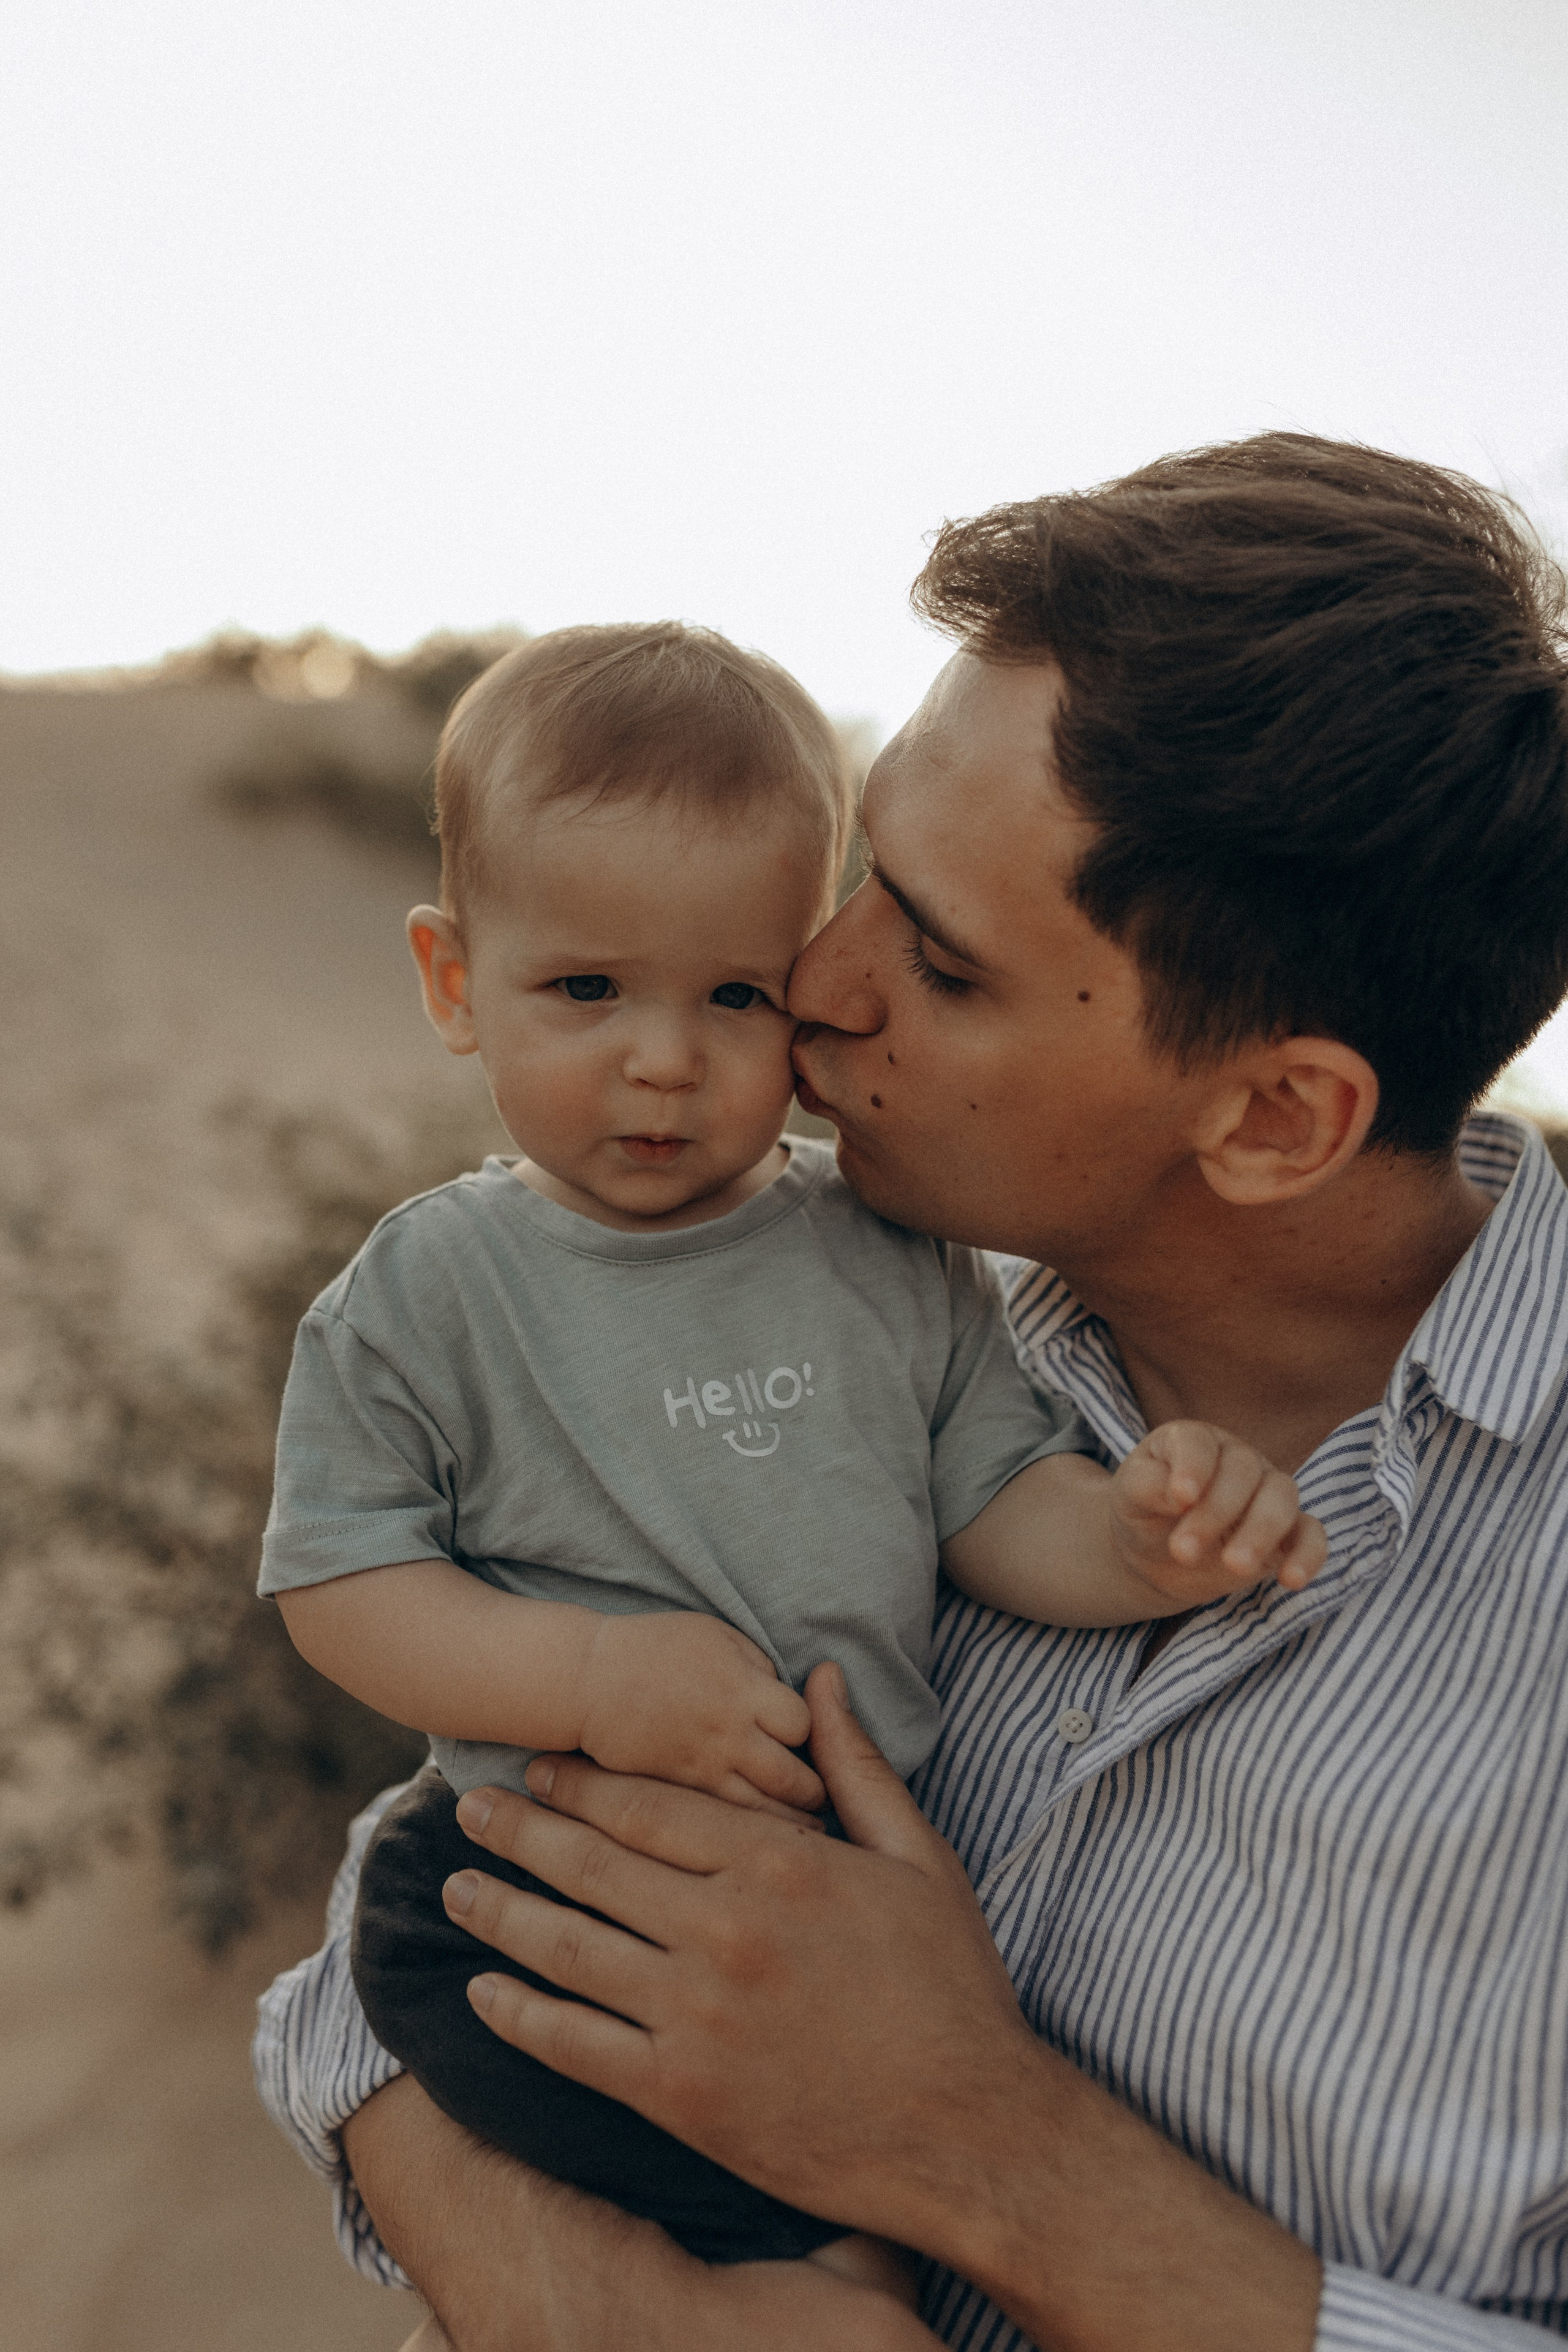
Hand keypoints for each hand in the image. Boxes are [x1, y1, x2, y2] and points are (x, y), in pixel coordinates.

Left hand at [443, 1667, 1320, 2350]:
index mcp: (779, 1864)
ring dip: (500, 1913)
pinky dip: (520, 2016)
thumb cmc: (950, 1986)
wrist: (970, 2130)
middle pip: (592, 1866)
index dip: (583, 1783)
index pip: (650, 1807)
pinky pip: (576, 2046)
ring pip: (568, 1949)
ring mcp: (696, 2017)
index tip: (538, 1765)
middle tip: (469, 1809)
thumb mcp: (919, 1858)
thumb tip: (820, 1679)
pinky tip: (484, 1994)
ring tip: (454, 1888)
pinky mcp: (681, 2097)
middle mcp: (724, 1931)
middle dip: (522, 1832)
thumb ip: (856, 1766)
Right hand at [578, 1610, 822, 1816]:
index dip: (810, 1733)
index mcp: (743, 1689)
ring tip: (802, 1829)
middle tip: (817, 1797)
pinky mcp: (677, 1793)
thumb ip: (760, 1667)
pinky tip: (759, 1840)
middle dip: (812, 1791)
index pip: (804, 1725)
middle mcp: (729, 1733)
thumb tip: (790, 1701)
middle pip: (793, 1778)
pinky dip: (747, 1834)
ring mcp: (702, 1768)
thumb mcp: (716, 1636)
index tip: (801, 1739)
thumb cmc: (654, 1649)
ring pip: (763, 1812)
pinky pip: (722, 1824)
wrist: (587, 1681)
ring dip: (788, 1824)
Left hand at [1111, 1422, 1326, 1602]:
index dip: (1193, 1468)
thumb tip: (1179, 1493)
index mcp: (1195, 1441)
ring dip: (1261, 1532)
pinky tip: (1291, 1580)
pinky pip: (1310, 1535)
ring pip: (1282, 1497)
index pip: (1200, 1444)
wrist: (1155, 1555)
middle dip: (1216, 1513)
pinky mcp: (1286, 1533)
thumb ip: (1147, 1484)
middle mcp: (1237, 1459)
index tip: (1181, 1498)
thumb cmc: (1141, 1512)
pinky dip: (1308, 1555)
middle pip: (1244, 1472)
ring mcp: (1266, 1493)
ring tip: (1235, 1566)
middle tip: (1183, 1552)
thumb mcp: (1129, 1496)